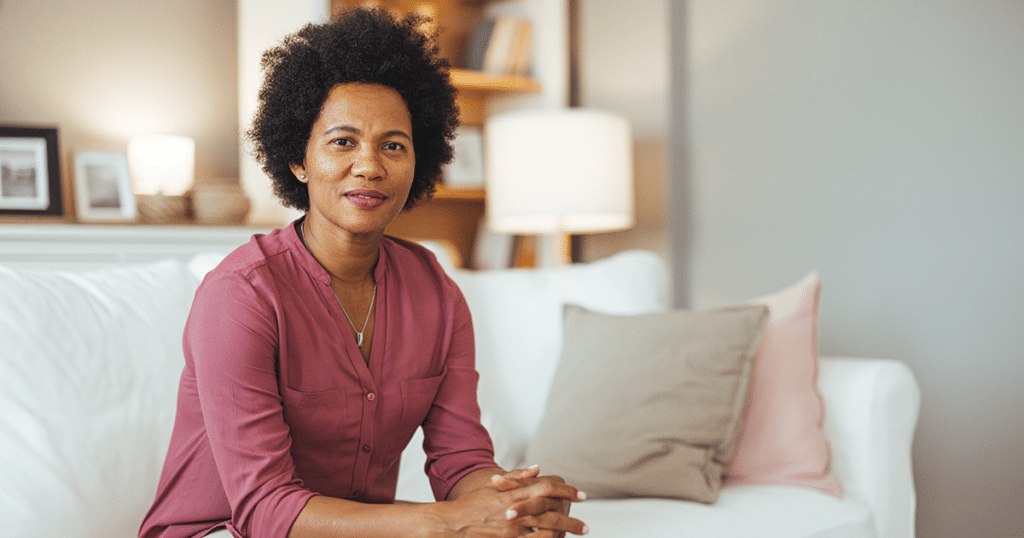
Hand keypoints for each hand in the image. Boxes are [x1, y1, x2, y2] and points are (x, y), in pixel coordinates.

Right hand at [435, 466, 587, 536]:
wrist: (451, 525)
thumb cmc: (470, 505)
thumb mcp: (493, 486)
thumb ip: (517, 477)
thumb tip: (538, 469)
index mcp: (514, 494)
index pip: (548, 488)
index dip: (568, 491)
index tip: (582, 495)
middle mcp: (516, 511)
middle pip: (552, 513)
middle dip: (572, 520)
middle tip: (585, 526)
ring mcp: (512, 530)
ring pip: (546, 532)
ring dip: (564, 535)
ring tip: (576, 536)